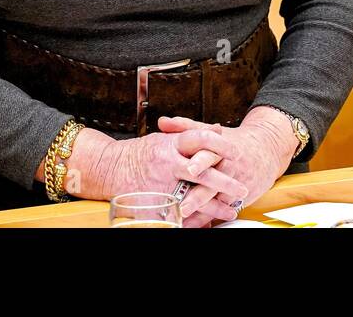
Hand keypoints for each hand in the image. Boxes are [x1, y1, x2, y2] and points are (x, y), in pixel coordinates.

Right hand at [96, 125, 249, 226]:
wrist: (110, 167)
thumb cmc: (141, 153)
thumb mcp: (167, 138)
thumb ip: (191, 134)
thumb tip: (219, 128)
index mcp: (171, 145)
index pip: (201, 139)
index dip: (221, 145)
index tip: (236, 152)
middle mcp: (168, 164)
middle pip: (203, 173)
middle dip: (225, 183)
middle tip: (242, 189)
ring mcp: (161, 185)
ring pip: (194, 198)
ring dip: (213, 206)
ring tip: (230, 210)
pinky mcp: (154, 202)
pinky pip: (176, 214)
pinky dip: (192, 220)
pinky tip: (206, 223)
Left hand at [157, 110, 294, 227]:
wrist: (265, 150)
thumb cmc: (233, 141)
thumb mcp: (210, 131)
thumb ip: (185, 127)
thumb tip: (162, 122)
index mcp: (220, 148)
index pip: (210, 153)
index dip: (200, 161)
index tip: (189, 169)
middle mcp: (229, 166)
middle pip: (214, 182)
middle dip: (199, 196)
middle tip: (183, 206)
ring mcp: (235, 184)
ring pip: (218, 201)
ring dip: (202, 212)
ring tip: (185, 220)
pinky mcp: (239, 198)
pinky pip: (223, 210)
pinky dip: (209, 219)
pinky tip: (195, 224)